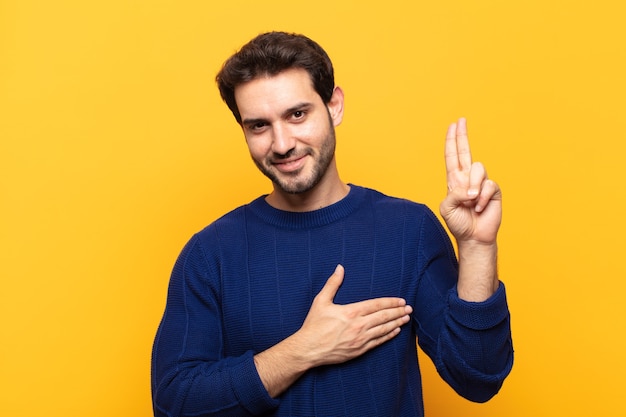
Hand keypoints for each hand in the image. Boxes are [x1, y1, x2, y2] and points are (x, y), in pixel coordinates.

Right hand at [298, 265, 411, 365]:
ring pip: (383, 330)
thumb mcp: (321, 301)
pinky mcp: (359, 350)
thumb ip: (332, 284)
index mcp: (351, 312)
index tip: (400, 300)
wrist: (308, 349)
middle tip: (409, 308)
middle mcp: (358, 326)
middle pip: (383, 317)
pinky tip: (395, 331)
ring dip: (396, 323)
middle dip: (398, 312)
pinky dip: (388, 336)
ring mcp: (360, 339)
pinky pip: (378, 342)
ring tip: (406, 318)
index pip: (376, 305)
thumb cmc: (313, 325)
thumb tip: (340, 268)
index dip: (390, 302)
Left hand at [440, 118, 501, 244]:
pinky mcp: (493, 190)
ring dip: (473, 186)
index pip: (452, 156)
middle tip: (461, 121)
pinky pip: (488, 185)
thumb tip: (468, 188)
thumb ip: (453, 194)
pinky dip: (482, 198)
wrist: (473, 237)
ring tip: (470, 201)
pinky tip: (480, 207)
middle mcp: (468, 178)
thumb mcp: (447, 209)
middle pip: (466, 152)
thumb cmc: (459, 223)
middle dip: (463, 135)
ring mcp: (481, 183)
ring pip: (478, 169)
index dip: (452, 141)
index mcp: (454, 180)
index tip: (453, 125)